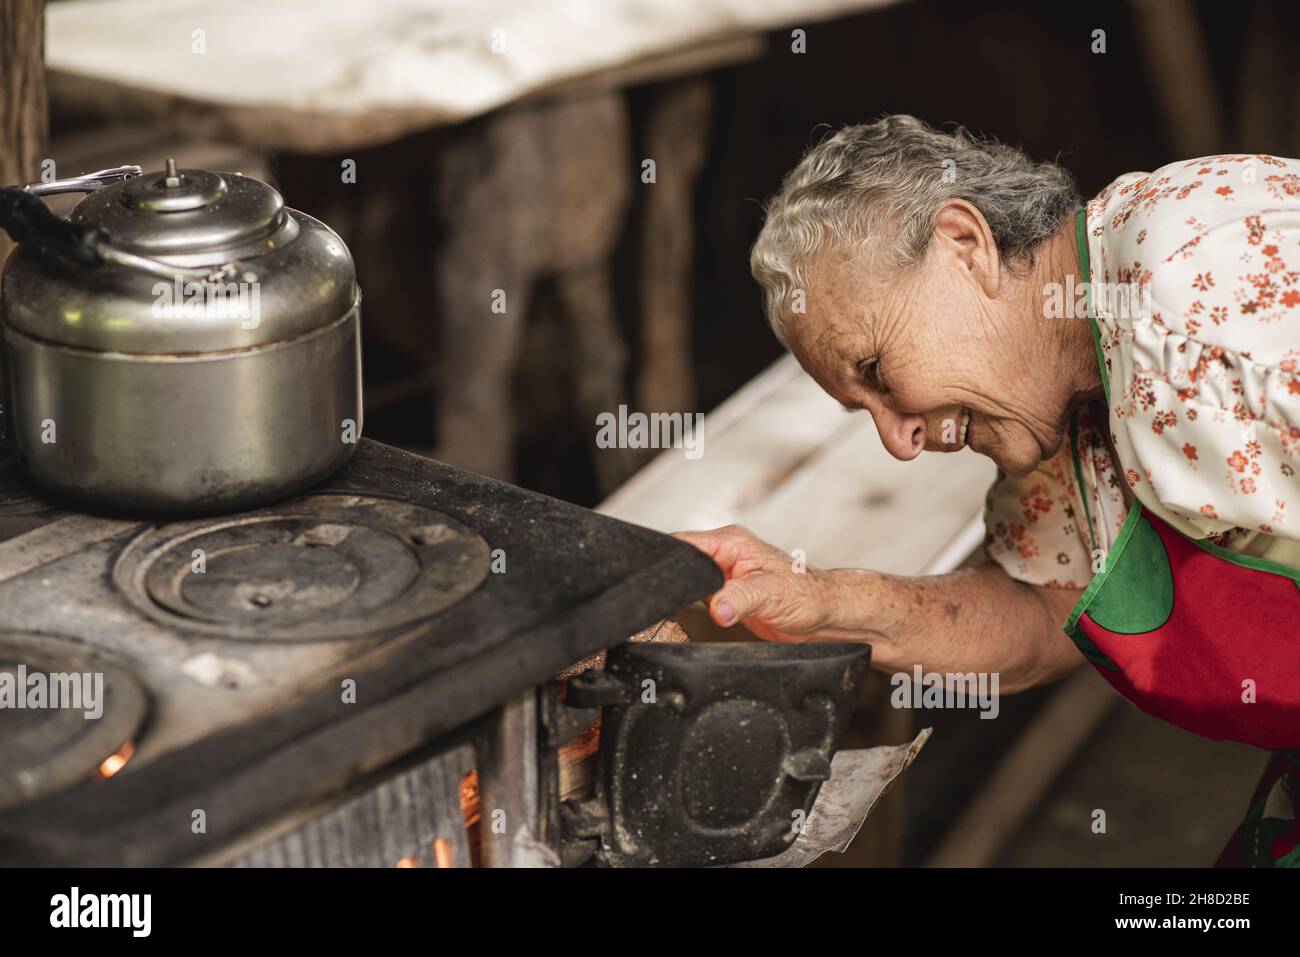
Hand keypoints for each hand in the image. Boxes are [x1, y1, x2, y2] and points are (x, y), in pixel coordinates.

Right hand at [674, 525, 831, 642]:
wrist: (823, 614)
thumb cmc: (807, 595)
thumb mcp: (770, 595)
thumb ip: (739, 598)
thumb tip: (717, 607)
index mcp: (731, 542)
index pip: (684, 542)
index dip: (668, 559)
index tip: (662, 580)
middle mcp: (725, 553)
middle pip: (681, 559)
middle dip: (675, 579)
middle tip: (679, 600)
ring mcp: (724, 572)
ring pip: (688, 578)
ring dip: (686, 593)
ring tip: (699, 606)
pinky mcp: (725, 591)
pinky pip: (699, 593)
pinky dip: (695, 604)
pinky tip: (704, 613)